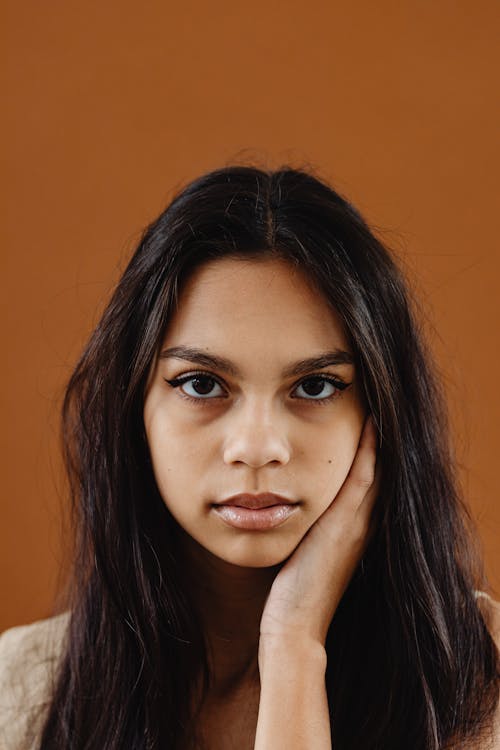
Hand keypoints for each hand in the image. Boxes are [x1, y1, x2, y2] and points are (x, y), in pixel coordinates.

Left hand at [259, 414, 380, 651]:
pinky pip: (363, 479)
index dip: (374, 451)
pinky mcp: (344, 526)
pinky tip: (369, 425)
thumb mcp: (306, 550)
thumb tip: (289, 502)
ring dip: (378, 438)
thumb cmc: (292, 590)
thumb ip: (308, 526)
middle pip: (381, 471)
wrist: (294, 624)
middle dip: (379, 438)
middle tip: (378, 406)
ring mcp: (357, 524)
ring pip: (377, 470)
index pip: (370, 480)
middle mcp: (363, 524)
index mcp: (355, 528)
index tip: (369, 421)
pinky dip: (369, 452)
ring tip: (377, 406)